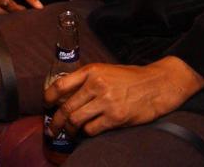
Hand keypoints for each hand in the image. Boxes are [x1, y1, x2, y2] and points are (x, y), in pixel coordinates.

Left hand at [45, 57, 203, 136]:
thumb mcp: (105, 71)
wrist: (156, 85)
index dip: (49, 97)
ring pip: (76, 120)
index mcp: (91, 71)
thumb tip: (65, 95)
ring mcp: (106, 101)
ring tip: (68, 133)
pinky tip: (87, 132)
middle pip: (66, 107)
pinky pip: (92, 129)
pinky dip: (86, 132)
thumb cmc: (130, 78)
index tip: (46, 104)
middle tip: (52, 128)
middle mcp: (96, 85)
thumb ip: (86, 80)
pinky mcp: (116, 117)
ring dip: (69, 130)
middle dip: (55, 121)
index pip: (60, 84)